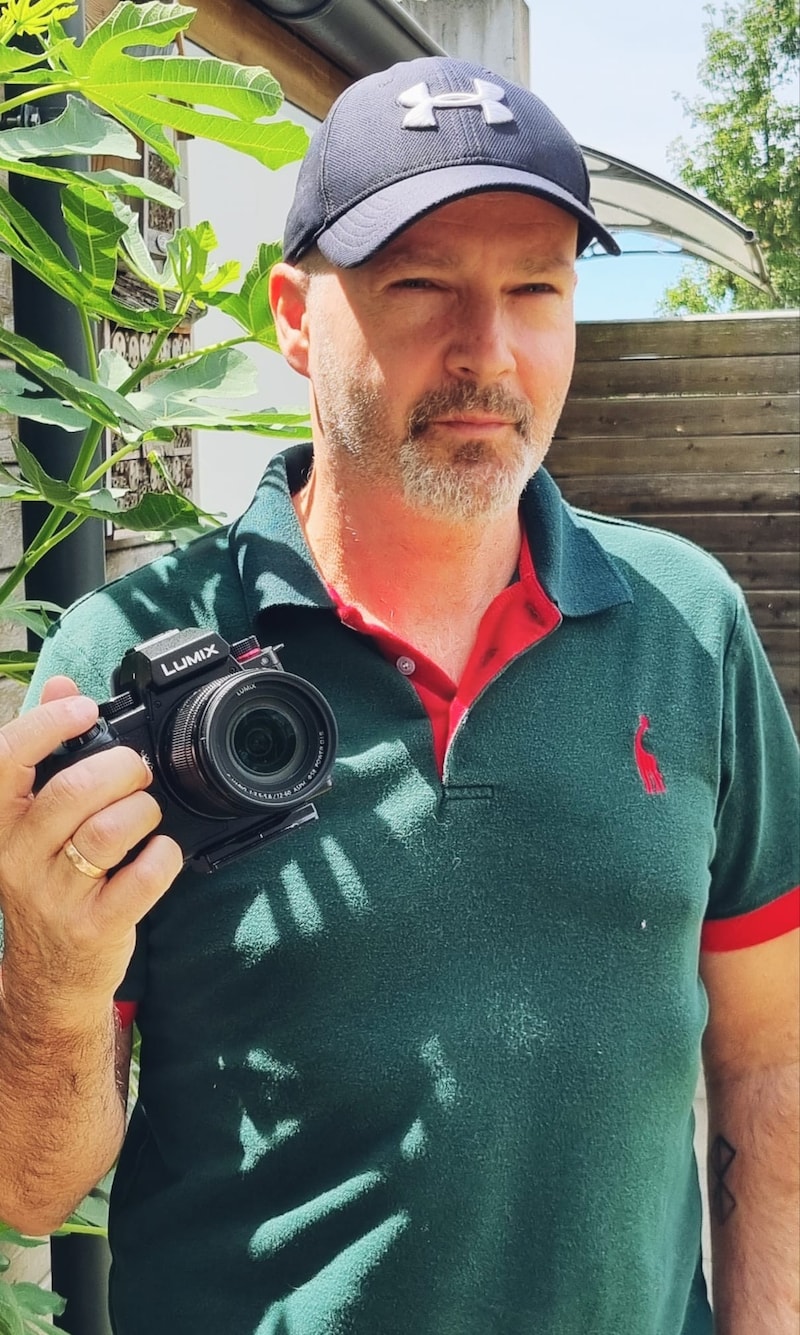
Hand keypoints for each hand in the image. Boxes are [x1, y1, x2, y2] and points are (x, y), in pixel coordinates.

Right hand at [0, 676, 182, 1007]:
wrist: (49, 975)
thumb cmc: (48, 882)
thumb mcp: (31, 821)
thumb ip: (45, 752)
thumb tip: (59, 686)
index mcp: (1, 822)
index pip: (7, 758)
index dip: (49, 724)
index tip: (84, 710)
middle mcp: (19, 857)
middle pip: (72, 790)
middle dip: (120, 768)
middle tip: (137, 772)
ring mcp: (56, 895)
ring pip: (108, 831)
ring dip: (143, 811)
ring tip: (145, 814)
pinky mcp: (95, 927)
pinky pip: (141, 879)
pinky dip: (162, 857)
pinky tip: (158, 853)